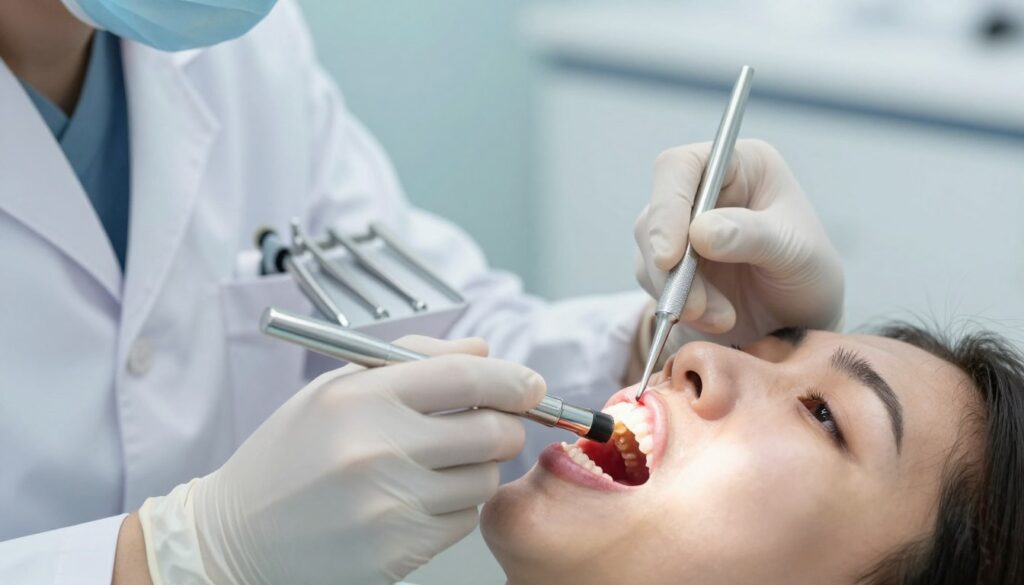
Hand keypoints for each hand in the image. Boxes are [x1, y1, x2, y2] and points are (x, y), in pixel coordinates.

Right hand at [138, 336, 545, 584]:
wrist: (238, 536)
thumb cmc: (288, 456)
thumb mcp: (336, 390)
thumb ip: (415, 361)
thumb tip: (484, 350)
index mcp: (360, 399)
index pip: (465, 376)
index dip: (511, 378)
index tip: (529, 383)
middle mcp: (378, 449)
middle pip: (492, 430)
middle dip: (506, 424)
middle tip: (494, 424)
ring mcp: (390, 504)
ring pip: (485, 479)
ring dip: (479, 467)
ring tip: (439, 463)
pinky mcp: (399, 549)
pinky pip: (463, 519)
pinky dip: (456, 505)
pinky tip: (418, 497)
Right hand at [634, 139, 843, 346]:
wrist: (801, 323)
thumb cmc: (810, 275)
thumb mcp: (796, 252)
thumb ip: (750, 236)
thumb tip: (699, 232)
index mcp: (741, 165)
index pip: (683, 166)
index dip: (668, 205)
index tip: (671, 256)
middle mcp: (706, 189)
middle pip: (657, 212)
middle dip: (672, 264)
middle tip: (693, 305)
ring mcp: (684, 227)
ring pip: (649, 250)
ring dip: (677, 291)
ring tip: (722, 318)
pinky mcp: (672, 264)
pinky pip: (654, 281)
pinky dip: (678, 305)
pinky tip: (714, 318)